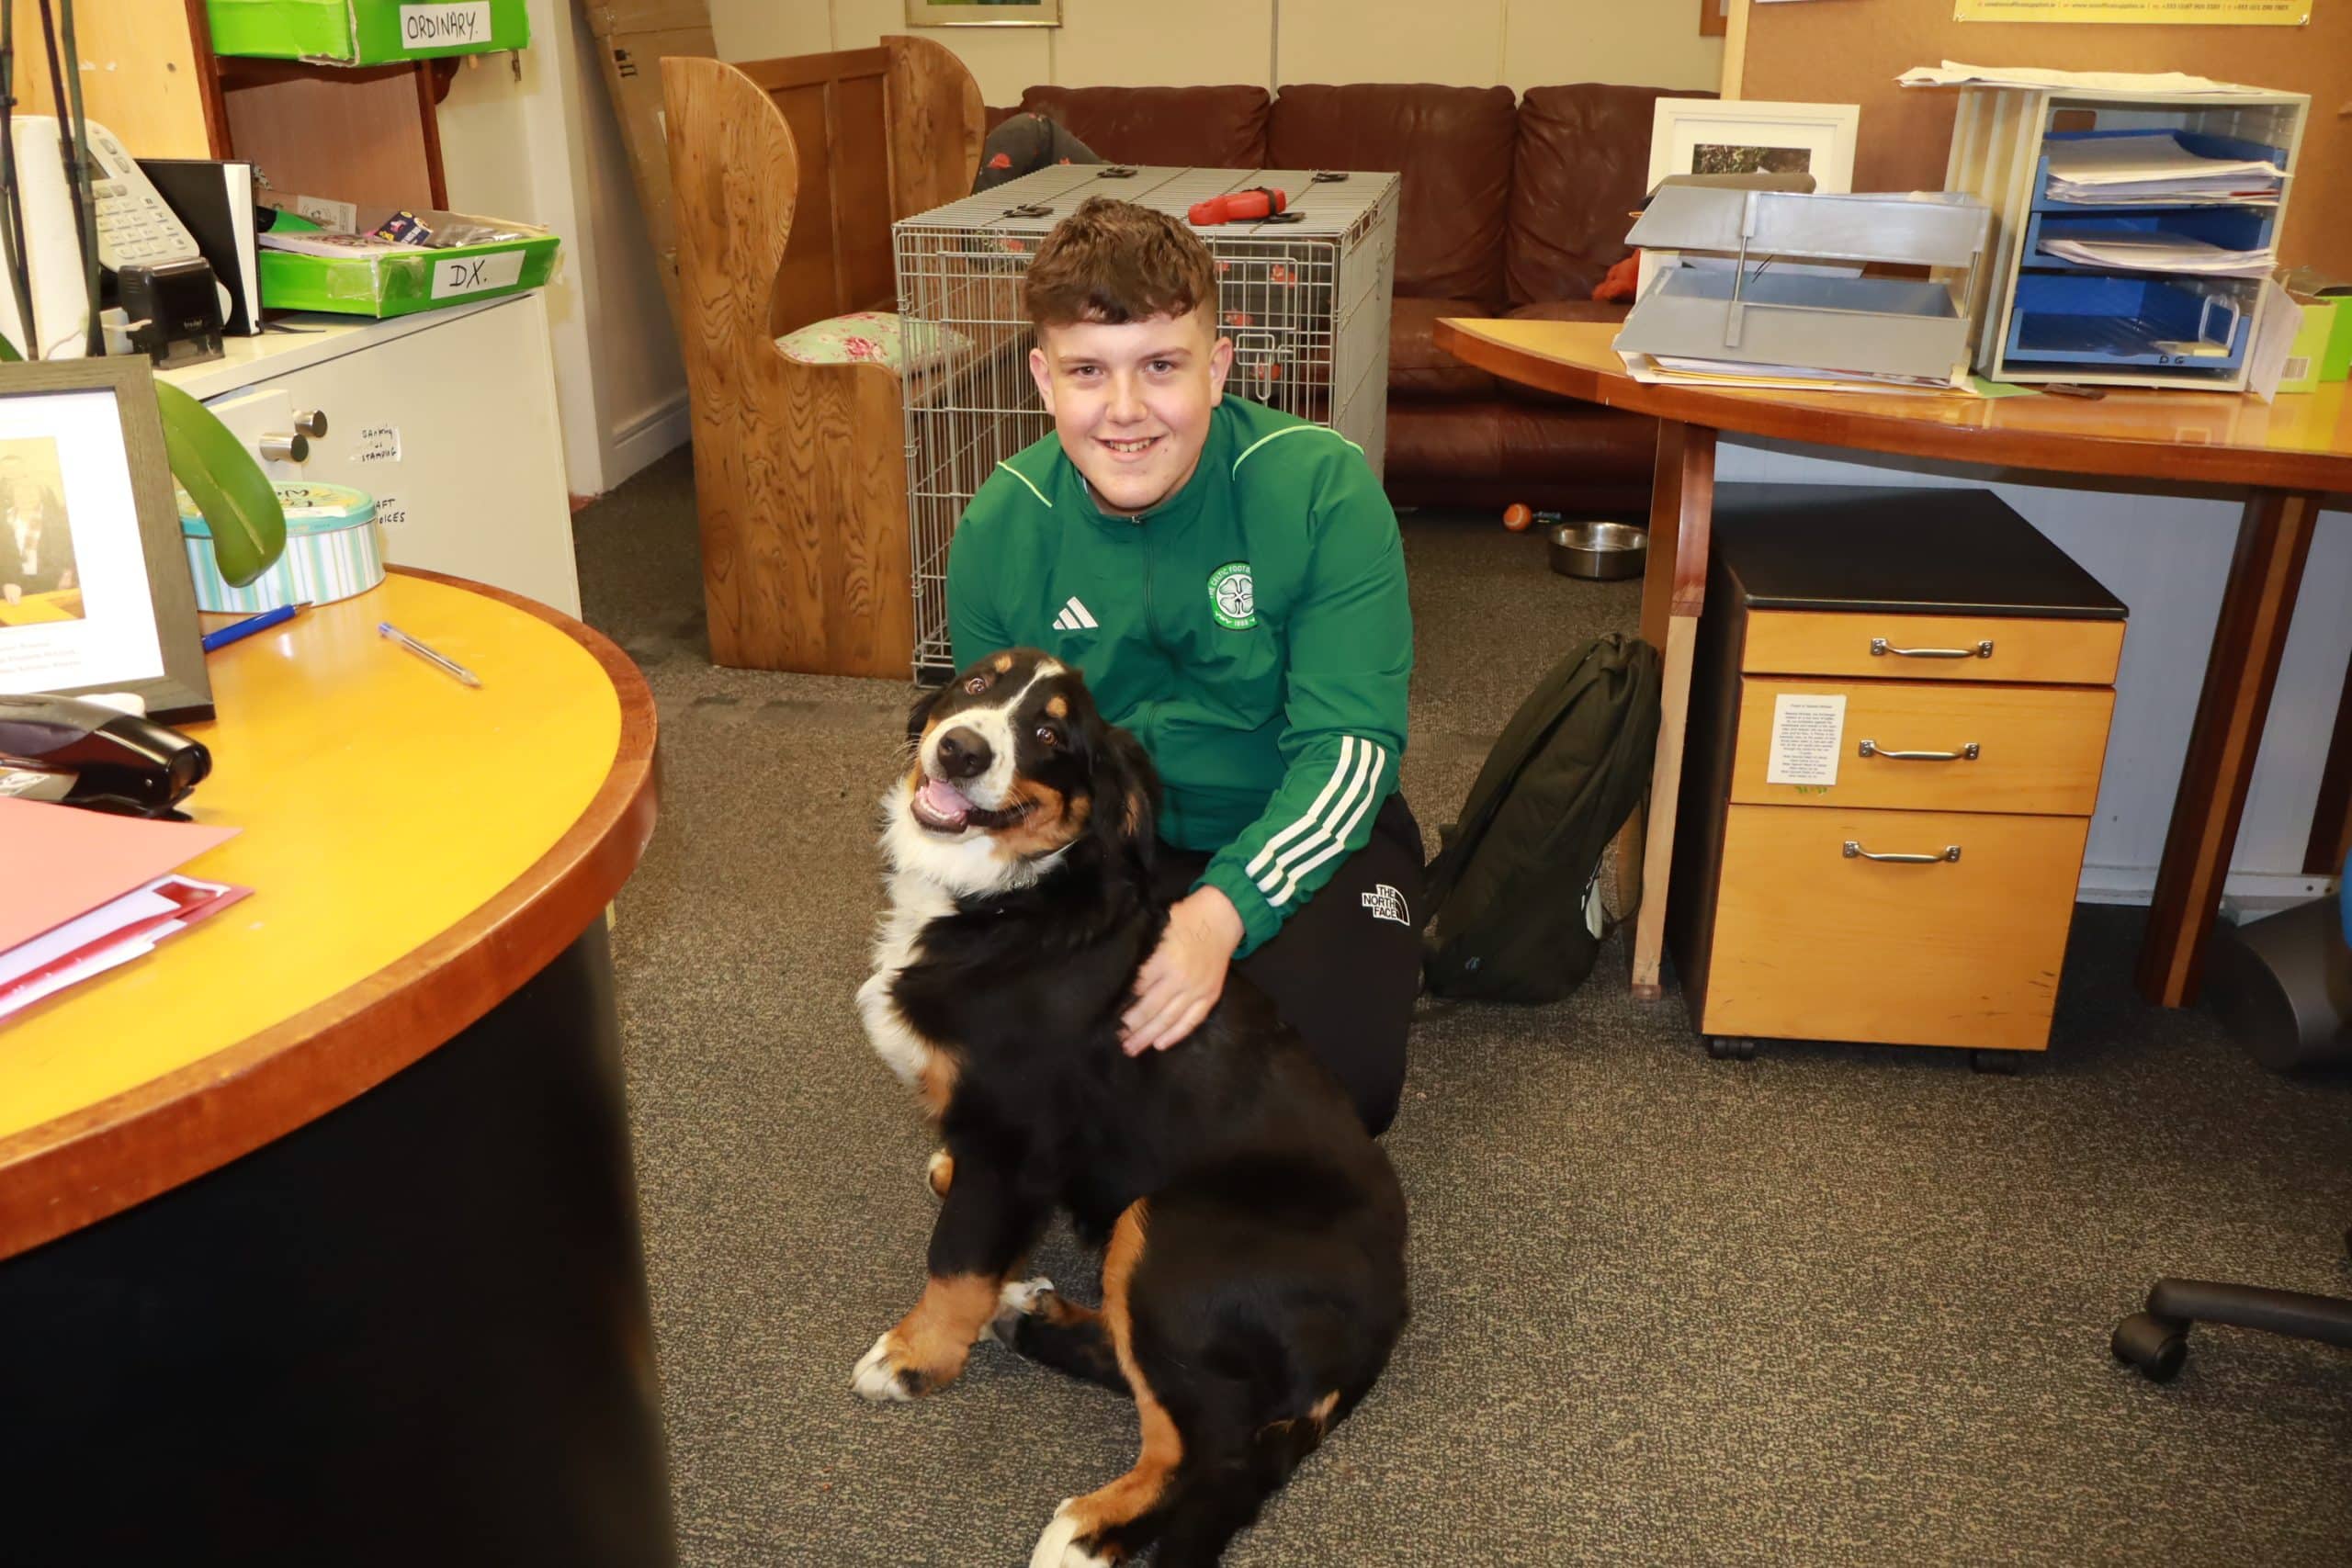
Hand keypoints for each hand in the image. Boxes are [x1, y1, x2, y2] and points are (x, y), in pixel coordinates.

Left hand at [1121, 886, 1244, 1054]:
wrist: (1222, 917)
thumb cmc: (1185, 919)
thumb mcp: (1158, 928)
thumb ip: (1143, 952)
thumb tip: (1122, 975)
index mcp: (1166, 959)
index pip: (1138, 988)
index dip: (1123, 1003)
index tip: (1109, 1016)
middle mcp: (1181, 978)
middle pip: (1151, 1009)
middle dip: (1132, 1027)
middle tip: (1117, 1039)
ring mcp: (1197, 989)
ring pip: (1169, 1019)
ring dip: (1149, 1036)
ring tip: (1132, 1048)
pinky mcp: (1210, 995)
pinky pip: (1192, 1020)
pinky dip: (1176, 1034)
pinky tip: (1160, 1044)